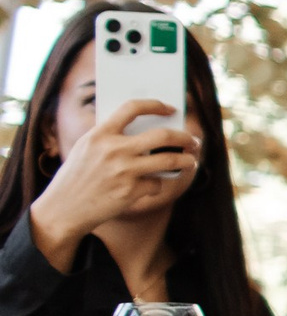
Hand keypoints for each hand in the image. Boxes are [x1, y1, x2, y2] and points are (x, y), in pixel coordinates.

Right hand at [25, 101, 199, 270]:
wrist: (63, 209)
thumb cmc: (77, 177)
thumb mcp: (86, 149)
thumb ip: (112, 137)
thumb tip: (150, 129)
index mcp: (100, 134)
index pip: (132, 108)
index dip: (155, 105)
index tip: (170, 108)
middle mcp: (113, 150)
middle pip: (163, 135)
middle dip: (184, 137)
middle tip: (193, 140)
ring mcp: (123, 171)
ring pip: (170, 161)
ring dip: (187, 161)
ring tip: (191, 162)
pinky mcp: (130, 191)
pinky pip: (156, 184)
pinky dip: (157, 185)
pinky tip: (150, 187)